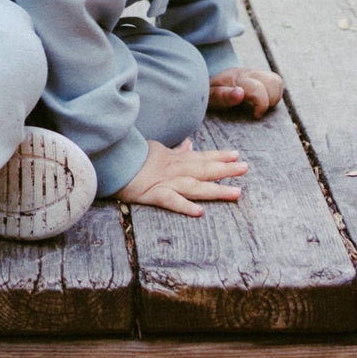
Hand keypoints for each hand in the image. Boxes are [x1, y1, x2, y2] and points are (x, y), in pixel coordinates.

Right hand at [116, 137, 246, 216]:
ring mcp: (164, 181)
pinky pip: (170, 200)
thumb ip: (175, 150)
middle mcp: (173, 169)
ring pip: (194, 186)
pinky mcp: (152, 194)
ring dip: (216, 189)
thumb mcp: (156, 150)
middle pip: (203, 169)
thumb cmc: (132, 157)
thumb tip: (189, 145)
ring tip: (236, 192)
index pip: (200, 157)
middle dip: (225, 169)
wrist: (110, 161)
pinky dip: (184, 206)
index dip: (219, 156)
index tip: (237, 155)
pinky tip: (199, 212)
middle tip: (246, 168)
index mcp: (173, 159)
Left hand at [209, 67, 283, 116]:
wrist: (204, 82)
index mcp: (235, 77)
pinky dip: (275, 94)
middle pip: (272, 81)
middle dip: (268, 100)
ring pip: (276, 81)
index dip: (261, 104)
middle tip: (256, 111)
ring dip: (273, 96)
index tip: (256, 115)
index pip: (257, 87)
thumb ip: (222, 95)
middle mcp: (247, 72)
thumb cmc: (208, 93)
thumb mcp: (209, 97)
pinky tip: (263, 101)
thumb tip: (240, 93)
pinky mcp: (259, 76)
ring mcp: (254, 73)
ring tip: (260, 106)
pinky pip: (277, 83)